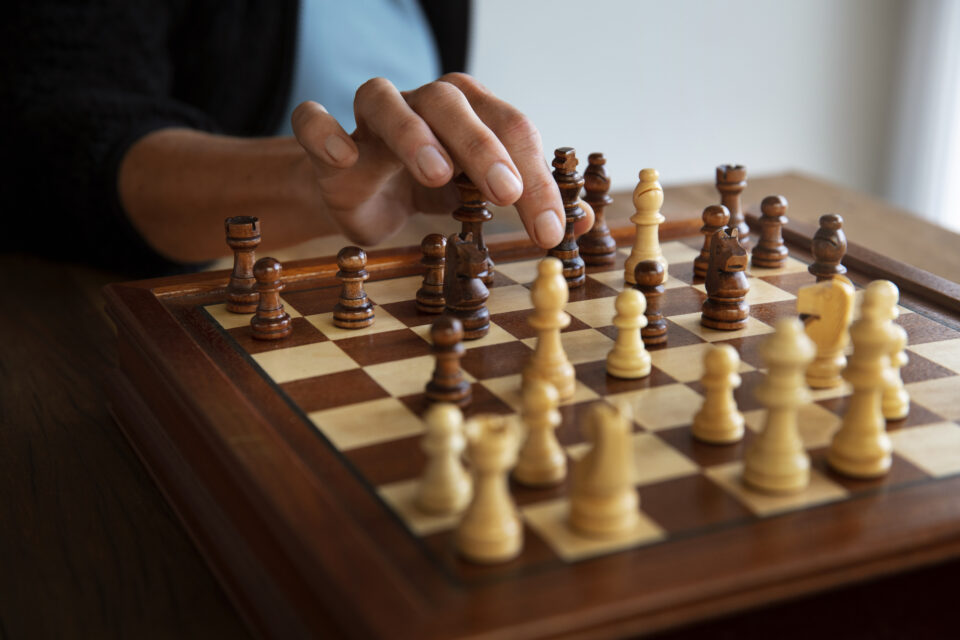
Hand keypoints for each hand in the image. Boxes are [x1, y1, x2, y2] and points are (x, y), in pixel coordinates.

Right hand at [291, 73, 593, 247]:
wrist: (362, 194)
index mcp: (472, 111)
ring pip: (387, 100)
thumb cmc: (431, 189)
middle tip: (506, 193)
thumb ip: (529, 205)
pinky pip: (315, 119)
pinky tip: (344, 159)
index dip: (535, 179)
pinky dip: (326, 131)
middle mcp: (424, 103)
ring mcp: (373, 116)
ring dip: (412, 133)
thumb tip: (585, 225)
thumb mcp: (481, 198)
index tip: (550, 230)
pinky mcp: (327, 138)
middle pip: (452, 104)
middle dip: (483, 148)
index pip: (511, 130)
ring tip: (436, 174)